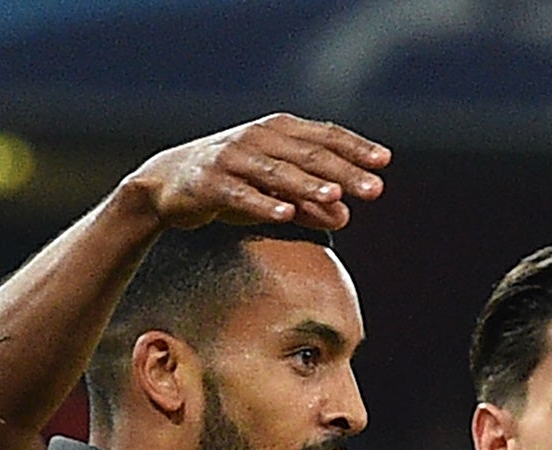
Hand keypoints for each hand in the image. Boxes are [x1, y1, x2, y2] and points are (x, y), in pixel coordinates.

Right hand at [122, 113, 390, 232]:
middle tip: (375, 189)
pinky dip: (264, 203)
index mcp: (278, 132)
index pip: (324, 137)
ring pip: (278, 172)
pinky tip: (286, 213)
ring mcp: (233, 158)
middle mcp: (258, 138)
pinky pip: (242, 194)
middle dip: (344, 171)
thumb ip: (311, 203)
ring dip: (308, 185)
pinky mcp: (211, 183)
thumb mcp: (275, 193)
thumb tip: (346, 215)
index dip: (355, 148)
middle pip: (309, 155)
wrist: (167, 185)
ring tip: (336, 196)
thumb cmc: (231, 185)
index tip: (384, 161)